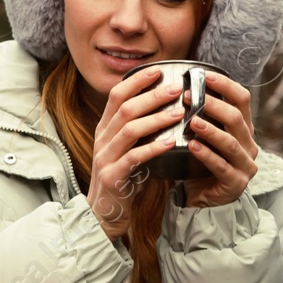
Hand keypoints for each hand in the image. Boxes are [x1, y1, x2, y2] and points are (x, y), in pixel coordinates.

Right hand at [87, 65, 183, 239]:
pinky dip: (154, 148)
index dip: (137, 81)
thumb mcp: (128, 148)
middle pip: (125, 109)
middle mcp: (102, 139)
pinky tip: (172, 143)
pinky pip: (134, 158)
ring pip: (130, 129)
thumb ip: (140, 128)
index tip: (159, 70)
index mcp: (105, 128)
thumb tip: (168, 104)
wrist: (105, 212)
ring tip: (180, 112)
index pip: (117, 96)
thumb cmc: (124, 177)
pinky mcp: (113, 176)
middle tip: (177, 88)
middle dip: (152, 96)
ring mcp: (105, 157)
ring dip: (157, 119)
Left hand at [181, 70, 258, 207]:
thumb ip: (198, 117)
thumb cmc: (197, 164)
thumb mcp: (200, 137)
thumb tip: (179, 87)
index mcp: (243, 129)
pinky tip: (191, 146)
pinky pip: (221, 166)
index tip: (204, 75)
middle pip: (236, 118)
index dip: (225, 86)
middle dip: (213, 105)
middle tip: (188, 97)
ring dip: (210, 129)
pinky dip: (206, 154)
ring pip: (230, 142)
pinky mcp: (236, 183)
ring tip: (191, 120)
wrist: (200, 200)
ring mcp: (245, 165)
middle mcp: (249, 144)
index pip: (242, 100)